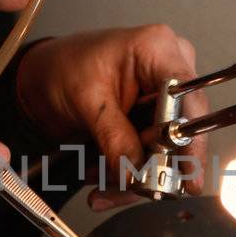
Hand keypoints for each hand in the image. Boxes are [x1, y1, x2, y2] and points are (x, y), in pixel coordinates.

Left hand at [15, 26, 207, 207]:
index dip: (191, 140)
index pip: (189, 99)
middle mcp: (168, 70)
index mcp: (157, 50)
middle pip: (180, 130)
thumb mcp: (86, 100)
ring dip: (133, 174)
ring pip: (165, 149)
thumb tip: (133, 173)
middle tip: (124, 185)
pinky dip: (126, 170)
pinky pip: (150, 153)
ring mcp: (162, 96)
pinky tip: (101, 177)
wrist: (43, 76)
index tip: (188, 174)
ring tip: (100, 186)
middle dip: (151, 166)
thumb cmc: (61, 67)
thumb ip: (113, 137)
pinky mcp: (152, 119)